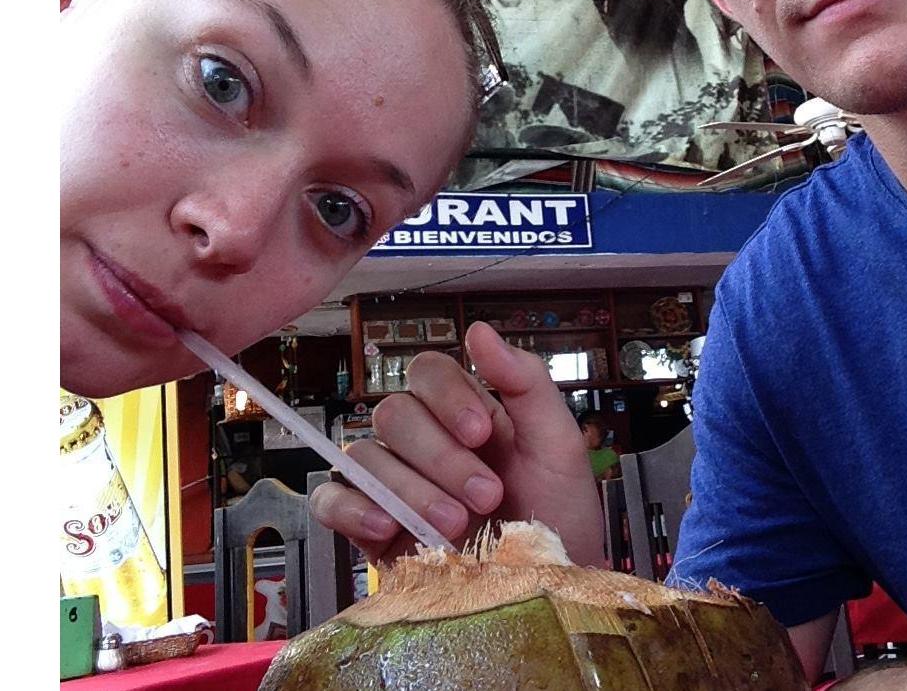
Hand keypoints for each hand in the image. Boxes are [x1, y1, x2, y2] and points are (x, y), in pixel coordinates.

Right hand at [310, 322, 603, 566]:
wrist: (549, 591)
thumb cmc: (558, 515)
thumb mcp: (557, 443)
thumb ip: (524, 382)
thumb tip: (478, 330)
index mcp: (465, 411)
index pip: (427, 372)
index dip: (446, 395)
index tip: (481, 433)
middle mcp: (424, 441)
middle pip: (395, 414)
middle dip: (441, 456)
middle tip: (485, 496)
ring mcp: (395, 484)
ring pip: (366, 455)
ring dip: (410, 489)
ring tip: (455, 527)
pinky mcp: (372, 529)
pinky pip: (332, 500)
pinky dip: (350, 508)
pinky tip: (386, 526)